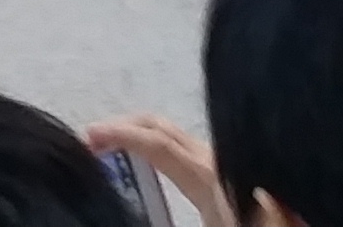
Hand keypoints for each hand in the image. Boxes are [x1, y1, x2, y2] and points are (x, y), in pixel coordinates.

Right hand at [81, 118, 232, 226]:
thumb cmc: (254, 223)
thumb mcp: (209, 223)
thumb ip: (163, 213)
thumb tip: (127, 211)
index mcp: (209, 176)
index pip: (158, 143)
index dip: (120, 134)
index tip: (88, 135)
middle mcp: (218, 162)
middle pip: (165, 128)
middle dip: (126, 126)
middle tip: (93, 139)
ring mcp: (227, 166)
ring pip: (179, 139)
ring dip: (144, 138)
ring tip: (115, 151)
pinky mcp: (234, 176)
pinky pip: (191, 152)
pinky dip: (163, 150)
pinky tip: (154, 167)